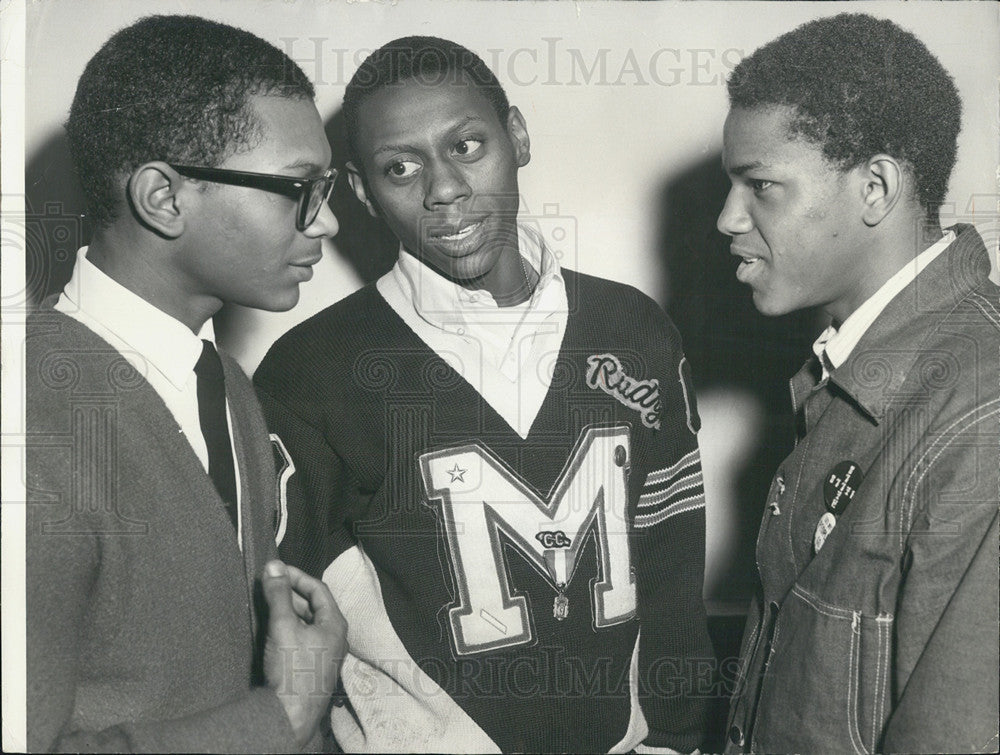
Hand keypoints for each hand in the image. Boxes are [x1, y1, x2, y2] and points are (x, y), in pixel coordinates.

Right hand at [261, 559, 347, 748]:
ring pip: (306, 623)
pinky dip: (287, 629)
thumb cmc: (293, 671)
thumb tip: (273, 566)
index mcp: (335, 624)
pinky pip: (301, 639)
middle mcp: (334, 638)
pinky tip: (271, 631)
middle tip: (269, 586)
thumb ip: (278, 594)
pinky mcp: (312, 667)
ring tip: (266, 605)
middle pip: (313, 606)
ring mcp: (324, 654)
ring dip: (288, 611)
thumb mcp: (283, 625)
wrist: (290, 715)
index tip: (276, 570)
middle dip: (290, 593)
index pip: (319, 588)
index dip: (297, 575)